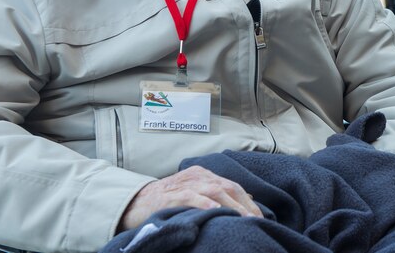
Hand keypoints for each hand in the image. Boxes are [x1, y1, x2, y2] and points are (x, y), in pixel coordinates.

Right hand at [118, 165, 262, 230]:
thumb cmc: (166, 202)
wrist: (134, 202)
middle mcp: (197, 176)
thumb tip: (244, 204)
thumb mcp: (193, 195)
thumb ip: (215, 196)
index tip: (259, 216)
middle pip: (227, 187)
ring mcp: (184, 184)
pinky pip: (191, 197)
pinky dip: (204, 203)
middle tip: (256, 220)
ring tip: (243, 218)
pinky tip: (216, 211)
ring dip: (231, 205)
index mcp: (203, 175)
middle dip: (244, 204)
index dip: (248, 201)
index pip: (232, 186)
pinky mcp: (171, 195)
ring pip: (214, 190)